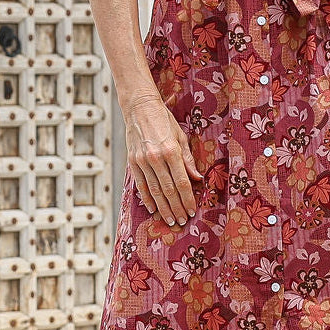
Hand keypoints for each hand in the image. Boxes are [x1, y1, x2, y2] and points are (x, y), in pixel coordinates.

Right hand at [124, 95, 202, 226]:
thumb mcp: (180, 136)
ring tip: (170, 220)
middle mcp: (156, 158)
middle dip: (176, 207)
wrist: (139, 108)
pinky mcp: (132, 162)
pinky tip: (153, 209)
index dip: (187, 199)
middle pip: (168, 190)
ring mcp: (142, 161)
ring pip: (154, 190)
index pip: (181, 182)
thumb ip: (188, 159)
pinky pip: (140, 185)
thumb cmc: (164, 120)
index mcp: (171, 151)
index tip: (192, 210)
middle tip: (182, 221)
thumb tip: (197, 178)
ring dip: (163, 207)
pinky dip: (147, 198)